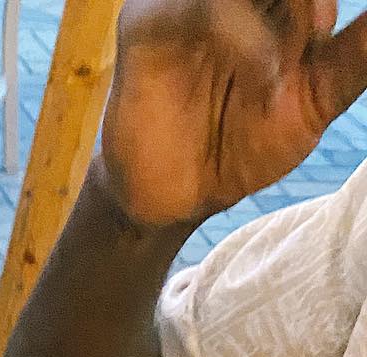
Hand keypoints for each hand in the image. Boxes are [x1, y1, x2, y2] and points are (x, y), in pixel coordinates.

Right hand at [100, 0, 366, 228]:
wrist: (180, 200)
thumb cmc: (243, 145)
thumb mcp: (318, 98)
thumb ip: (356, 54)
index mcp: (272, 0)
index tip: (328, 31)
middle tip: (319, 35)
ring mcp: (187, 3)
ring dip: (284, 8)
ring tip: (280, 72)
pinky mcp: (147, 25)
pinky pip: (196, 7)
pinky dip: (242, 34)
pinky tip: (260, 77)